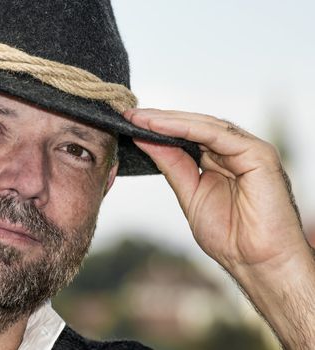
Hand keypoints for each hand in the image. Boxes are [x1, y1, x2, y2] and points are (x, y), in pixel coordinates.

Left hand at [125, 108, 314, 347]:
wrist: (257, 264)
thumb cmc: (229, 236)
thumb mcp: (189, 193)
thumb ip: (171, 165)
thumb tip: (145, 139)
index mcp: (221, 160)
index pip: (187, 135)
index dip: (158, 128)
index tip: (128, 122)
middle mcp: (235, 151)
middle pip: (194, 126)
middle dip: (159, 119)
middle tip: (128, 114)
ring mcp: (248, 150)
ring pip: (204, 125)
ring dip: (168, 120)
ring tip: (139, 118)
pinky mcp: (258, 154)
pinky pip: (217, 134)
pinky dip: (187, 128)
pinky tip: (160, 126)